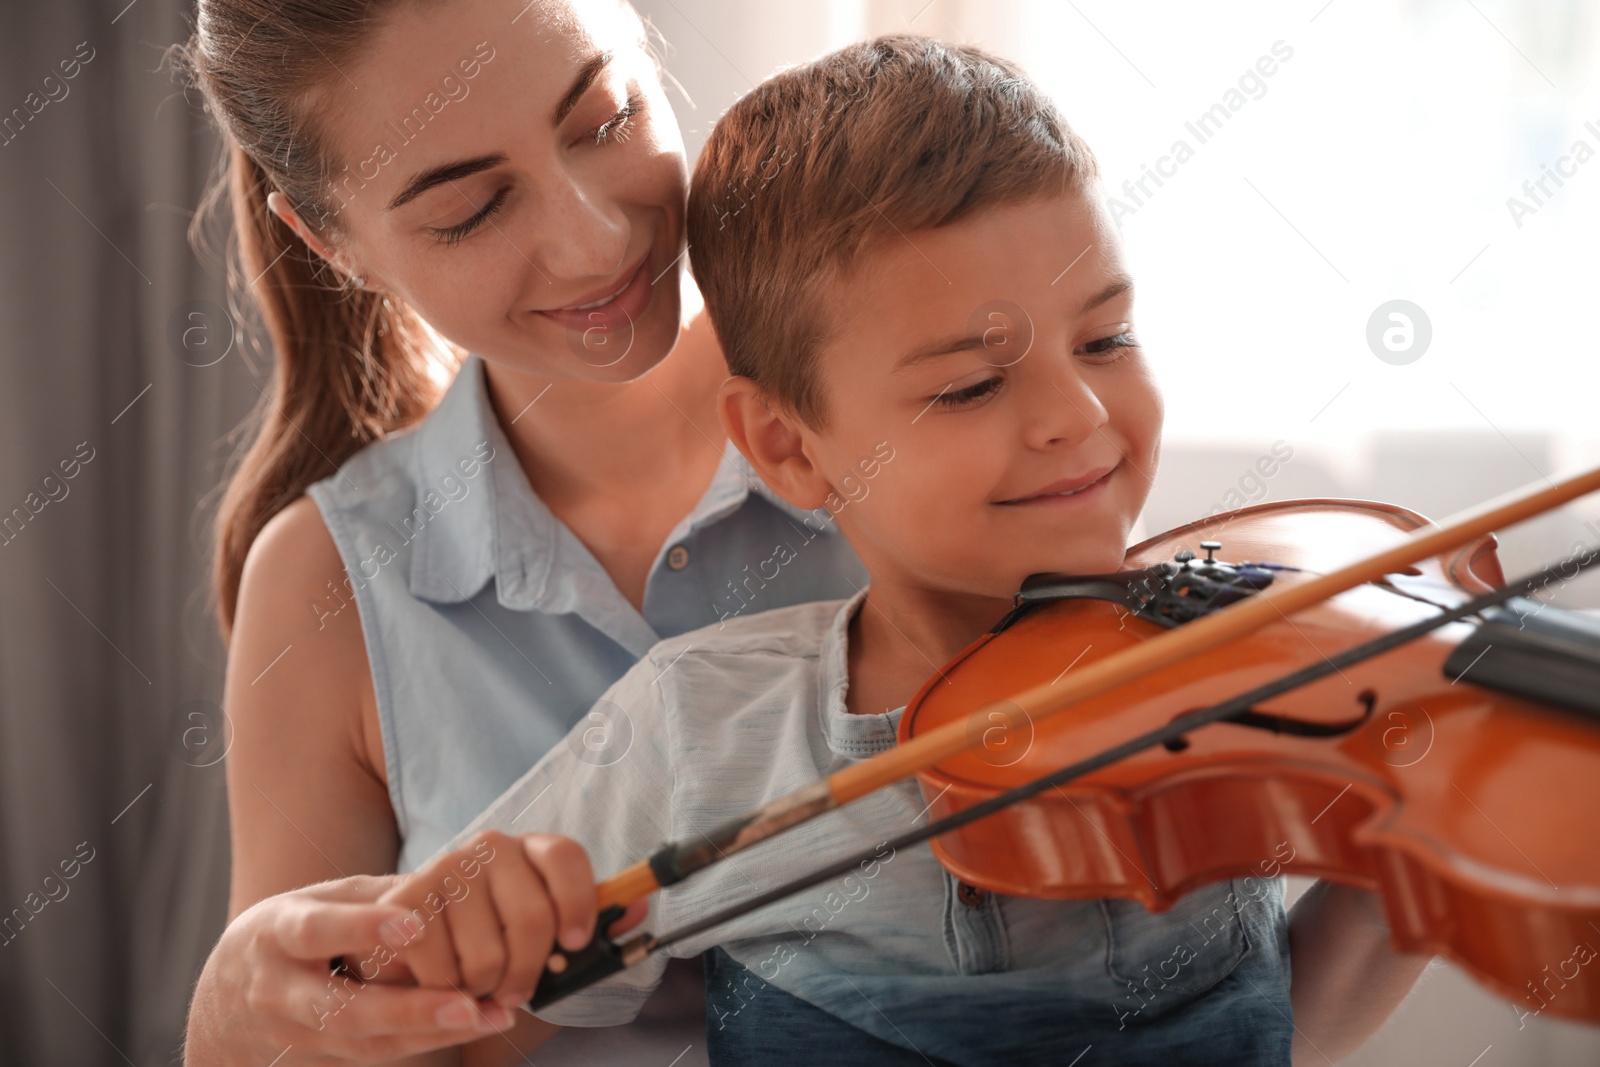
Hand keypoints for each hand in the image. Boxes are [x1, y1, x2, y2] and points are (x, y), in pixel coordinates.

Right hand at [184, 874, 526, 1064]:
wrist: (224, 1008)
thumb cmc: (291, 934)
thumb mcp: (317, 900)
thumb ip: (376, 894)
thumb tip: (447, 877)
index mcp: (278, 934)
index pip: (317, 931)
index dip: (362, 929)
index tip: (414, 926)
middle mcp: (281, 992)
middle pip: (344, 1009)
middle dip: (406, 1010)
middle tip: (465, 1003)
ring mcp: (298, 1037)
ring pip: (366, 1044)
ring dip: (432, 1032)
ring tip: (489, 1015)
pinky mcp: (321, 1064)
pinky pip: (378, 1058)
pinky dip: (431, 1040)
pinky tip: (481, 1022)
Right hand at [377, 831, 647, 1010]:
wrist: (417, 930)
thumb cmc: (496, 933)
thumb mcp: (547, 929)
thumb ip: (594, 923)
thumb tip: (639, 907)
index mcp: (534, 850)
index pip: (567, 857)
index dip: (579, 902)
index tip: (576, 942)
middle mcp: (492, 847)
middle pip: (534, 917)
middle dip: (529, 972)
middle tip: (516, 992)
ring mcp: (447, 867)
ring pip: (487, 955)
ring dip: (485, 988)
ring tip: (477, 982)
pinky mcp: (405, 897)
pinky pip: (439, 965)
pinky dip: (445, 990)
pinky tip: (444, 980)